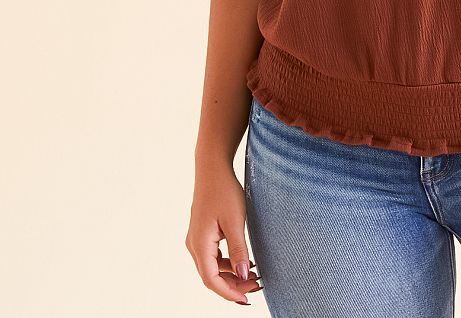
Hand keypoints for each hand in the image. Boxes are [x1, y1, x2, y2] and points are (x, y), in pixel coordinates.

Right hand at [185, 162, 262, 304]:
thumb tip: (243, 275)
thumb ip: (239, 250)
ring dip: (232, 275)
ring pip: (213, 267)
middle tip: (258, 286)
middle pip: (212, 276)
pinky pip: (214, 256)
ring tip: (255, 275)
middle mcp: (194, 244)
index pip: (211, 280)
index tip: (247, 299)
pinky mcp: (203, 233)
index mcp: (200, 244)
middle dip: (234, 285)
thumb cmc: (224, 191)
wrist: (213, 169)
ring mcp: (197, 239)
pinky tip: (245, 261)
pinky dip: (228, 263)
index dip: (229, 292)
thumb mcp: (235, 221)